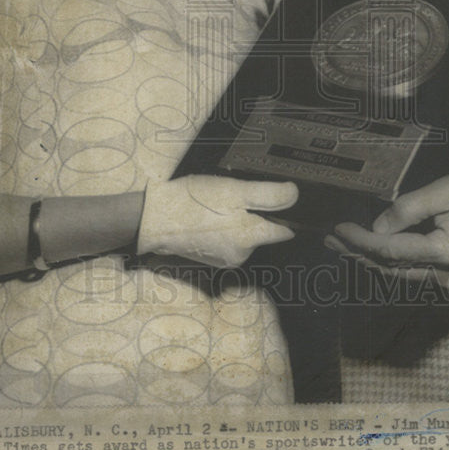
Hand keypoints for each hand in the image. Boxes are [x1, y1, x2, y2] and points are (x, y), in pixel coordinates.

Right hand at [138, 175, 297, 266]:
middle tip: (240, 192)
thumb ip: (268, 195)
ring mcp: (223, 258)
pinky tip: (210, 212)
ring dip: (238, 218)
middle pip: (261, 230)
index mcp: (249, 239)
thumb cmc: (194, 202)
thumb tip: (296, 196)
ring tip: (221, 200)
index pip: (283, 230)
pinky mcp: (209, 256)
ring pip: (243, 233)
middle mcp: (240, 256)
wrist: (153, 218)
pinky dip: (223, 225)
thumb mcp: (234, 191)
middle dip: (256, 212)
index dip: (287, 213)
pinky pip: (227, 238)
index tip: (283, 199)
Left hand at [326, 171, 448, 283]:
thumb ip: (410, 209)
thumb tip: (378, 229)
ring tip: (343, 245)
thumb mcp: (448, 190)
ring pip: (402, 275)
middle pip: (392, 268)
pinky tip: (373, 252)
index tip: (337, 229)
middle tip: (329, 239)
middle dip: (358, 254)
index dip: (360, 242)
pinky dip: (392, 263)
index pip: (391, 251)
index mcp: (447, 253)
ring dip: (371, 260)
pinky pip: (416, 274)